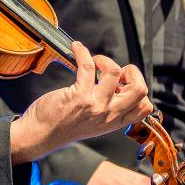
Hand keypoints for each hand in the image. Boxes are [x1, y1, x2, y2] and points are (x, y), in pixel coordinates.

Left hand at [9, 42, 153, 164]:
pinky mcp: (79, 96)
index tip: (124, 82)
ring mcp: (95, 105)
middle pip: (139, 89)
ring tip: (94, 61)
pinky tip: (77, 49)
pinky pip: (87, 66)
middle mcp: (108, 115)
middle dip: (132, 72)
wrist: (40, 135)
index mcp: (114, 122)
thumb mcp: (93, 123)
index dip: (138, 88)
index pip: (144, 107)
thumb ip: (107, 109)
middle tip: (116, 70)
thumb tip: (115, 85)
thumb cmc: (63, 126)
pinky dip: (82, 52)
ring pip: (115, 72)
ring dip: (104, 60)